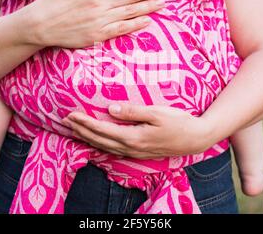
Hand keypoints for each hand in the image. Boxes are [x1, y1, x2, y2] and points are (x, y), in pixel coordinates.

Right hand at [27, 0, 167, 48]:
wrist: (41, 24)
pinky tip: (147, 21)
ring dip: (149, 6)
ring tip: (162, 2)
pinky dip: (136, 24)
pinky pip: (121, 29)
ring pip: (131, 11)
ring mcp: (101, 19)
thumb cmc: (54, 0)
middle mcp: (101, 2)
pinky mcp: (98, 35)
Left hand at [62, 104, 216, 158]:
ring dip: (88, 138)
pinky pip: (114, 150)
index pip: (102, 129)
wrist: (196, 138)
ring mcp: (135, 152)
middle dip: (81, 130)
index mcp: (133, 136)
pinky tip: (97, 141)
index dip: (85, 122)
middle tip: (66, 120)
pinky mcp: (140, 152)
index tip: (71, 114)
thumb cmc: (178, 122)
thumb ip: (133, 112)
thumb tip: (110, 110)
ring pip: (105, 147)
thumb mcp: (157, 113)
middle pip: (100, 140)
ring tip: (75, 130)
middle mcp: (131, 147)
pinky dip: (101, 145)